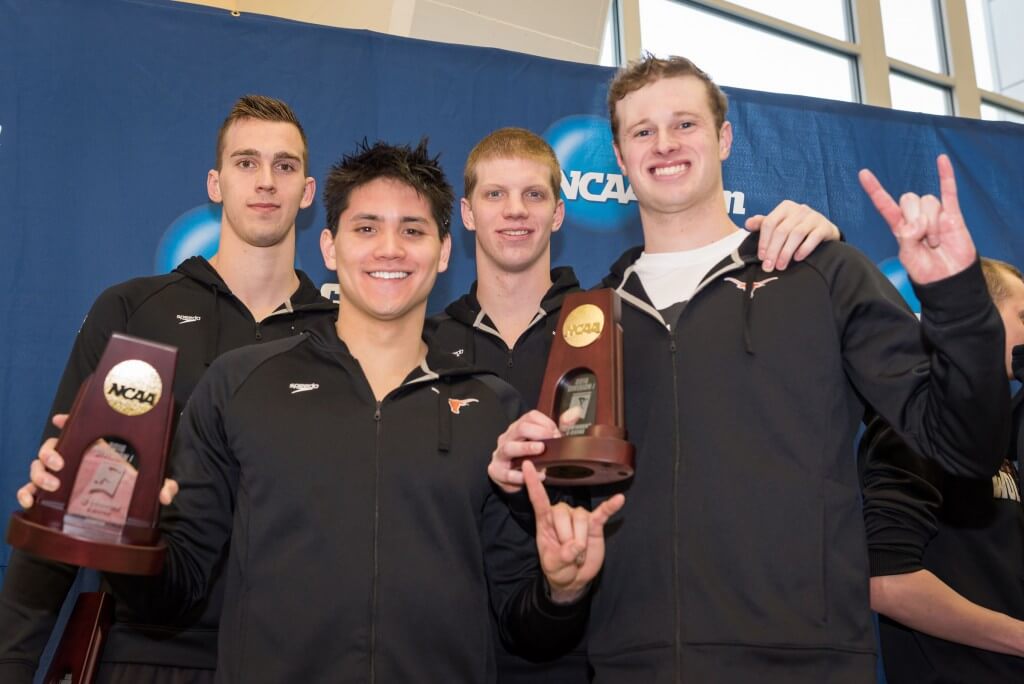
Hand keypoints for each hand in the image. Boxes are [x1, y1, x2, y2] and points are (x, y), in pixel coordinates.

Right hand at [17, 414, 178, 507]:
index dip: (67, 421)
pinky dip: (26, 494)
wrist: (124, 511)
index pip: (77, 428)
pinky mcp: (53, 494)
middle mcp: (74, 458)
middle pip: (51, 447)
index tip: (61, 420)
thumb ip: (162, 484)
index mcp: (95, 447)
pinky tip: (30, 502)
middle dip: (50, 452)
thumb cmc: (135, 485)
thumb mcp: (151, 481)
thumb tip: (166, 495)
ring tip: (54, 484)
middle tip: (60, 464)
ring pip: (38, 466)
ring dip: (39, 473)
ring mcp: (61, 475)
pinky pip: (31, 490)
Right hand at [488, 407, 583, 493]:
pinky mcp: (497, 470)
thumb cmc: (530, 456)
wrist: (513, 477)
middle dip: (538, 433)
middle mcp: (508, 437)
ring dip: (526, 448)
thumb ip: (562, 427)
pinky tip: (537, 475)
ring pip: (509, 447)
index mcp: (519, 427)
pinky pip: (506, 472)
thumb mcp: (547, 441)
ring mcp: (501, 453)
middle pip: (520, 428)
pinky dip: (521, 475)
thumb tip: (575, 412)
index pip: (530, 416)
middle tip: (552, 440)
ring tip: (541, 450)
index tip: (557, 432)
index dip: (546, 423)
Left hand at [524, 461, 624, 602]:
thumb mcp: (553, 566)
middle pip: (563, 515)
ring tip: (579, 554)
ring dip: (582, 542)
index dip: (532, 483)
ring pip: (581, 520)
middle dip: (567, 540)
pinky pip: (603, 513)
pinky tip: (619, 499)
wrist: (575, 577)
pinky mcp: (595, 523)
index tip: (527, 465)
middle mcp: (562, 514)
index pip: (538, 499)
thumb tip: (576, 546)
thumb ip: (561, 556)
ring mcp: (579, 517)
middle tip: (569, 556)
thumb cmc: (559, 568)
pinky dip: (611, 506)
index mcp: (545, 521)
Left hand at [746, 200, 839, 271]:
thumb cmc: (796, 228)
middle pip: (781, 230)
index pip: (769, 223)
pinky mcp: (825, 227)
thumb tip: (747, 224)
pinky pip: (813, 237)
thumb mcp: (779, 224)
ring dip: (786, 252)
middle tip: (768, 266)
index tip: (761, 257)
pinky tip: (797, 259)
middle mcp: (799, 209)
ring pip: (796, 234)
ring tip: (780, 266)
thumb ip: (763, 224)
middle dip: (773, 250)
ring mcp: (814, 217)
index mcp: (785, 207)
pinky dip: (804, 249)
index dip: (763, 241)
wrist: (824, 231)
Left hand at [859, 154, 975, 283]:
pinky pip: (949, 191)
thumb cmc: (926, 271)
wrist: (949, 279)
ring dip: (932, 223)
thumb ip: (907, 239)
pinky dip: (946, 175)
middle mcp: (916, 217)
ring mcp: (935, 215)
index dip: (875, 190)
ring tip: (935, 242)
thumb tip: (917, 223)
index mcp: (900, 227)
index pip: (884, 204)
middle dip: (915, 218)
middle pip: (909, 199)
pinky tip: (942, 159)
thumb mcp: (908, 258)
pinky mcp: (953, 215)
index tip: (863, 173)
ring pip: (929, 201)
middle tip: (922, 239)